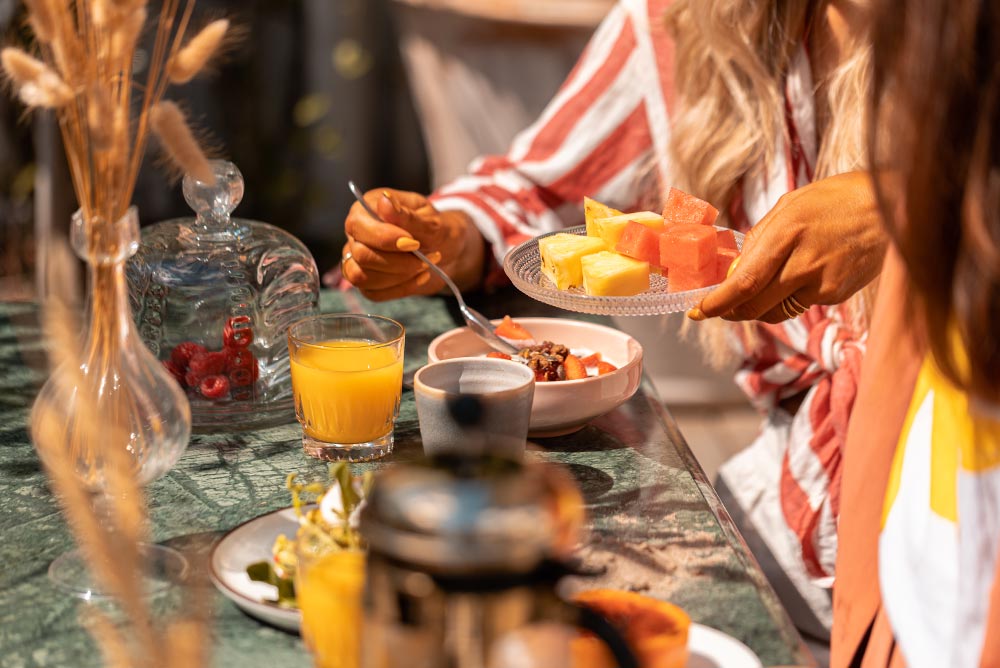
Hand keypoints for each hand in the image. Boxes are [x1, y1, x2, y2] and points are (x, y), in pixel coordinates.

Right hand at [339, 189, 483, 300]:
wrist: (448, 250)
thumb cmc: (437, 228)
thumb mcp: (430, 220)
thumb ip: (407, 215)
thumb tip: (384, 201)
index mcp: (366, 208)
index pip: (357, 225)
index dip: (384, 238)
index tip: (414, 243)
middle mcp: (356, 234)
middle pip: (361, 254)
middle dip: (398, 261)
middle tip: (426, 258)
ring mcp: (357, 259)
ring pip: (362, 276)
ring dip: (399, 276)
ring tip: (425, 266)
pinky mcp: (367, 282)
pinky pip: (373, 292)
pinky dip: (401, 288)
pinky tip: (420, 277)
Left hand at [690, 171, 888, 323]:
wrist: (894, 206)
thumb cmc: (837, 199)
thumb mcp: (791, 204)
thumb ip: (761, 236)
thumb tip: (735, 264)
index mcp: (787, 233)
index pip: (743, 281)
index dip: (717, 302)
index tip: (698, 311)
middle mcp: (804, 262)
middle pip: (754, 305)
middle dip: (730, 311)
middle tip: (717, 308)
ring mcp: (823, 282)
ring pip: (775, 311)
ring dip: (756, 307)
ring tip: (754, 291)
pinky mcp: (837, 294)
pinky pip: (799, 304)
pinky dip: (787, 297)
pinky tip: (798, 276)